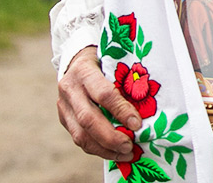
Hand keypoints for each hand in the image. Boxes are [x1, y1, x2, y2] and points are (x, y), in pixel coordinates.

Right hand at [57, 46, 141, 160]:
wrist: (75, 59)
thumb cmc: (103, 58)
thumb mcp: (113, 60)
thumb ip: (124, 79)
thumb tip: (149, 104)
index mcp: (84, 71)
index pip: (103, 94)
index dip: (121, 111)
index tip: (137, 124)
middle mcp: (70, 89)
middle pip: (89, 119)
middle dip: (111, 137)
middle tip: (130, 146)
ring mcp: (63, 105)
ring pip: (80, 134)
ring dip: (104, 149)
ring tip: (125, 154)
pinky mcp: (63, 118)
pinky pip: (78, 138)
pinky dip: (97, 149)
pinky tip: (113, 152)